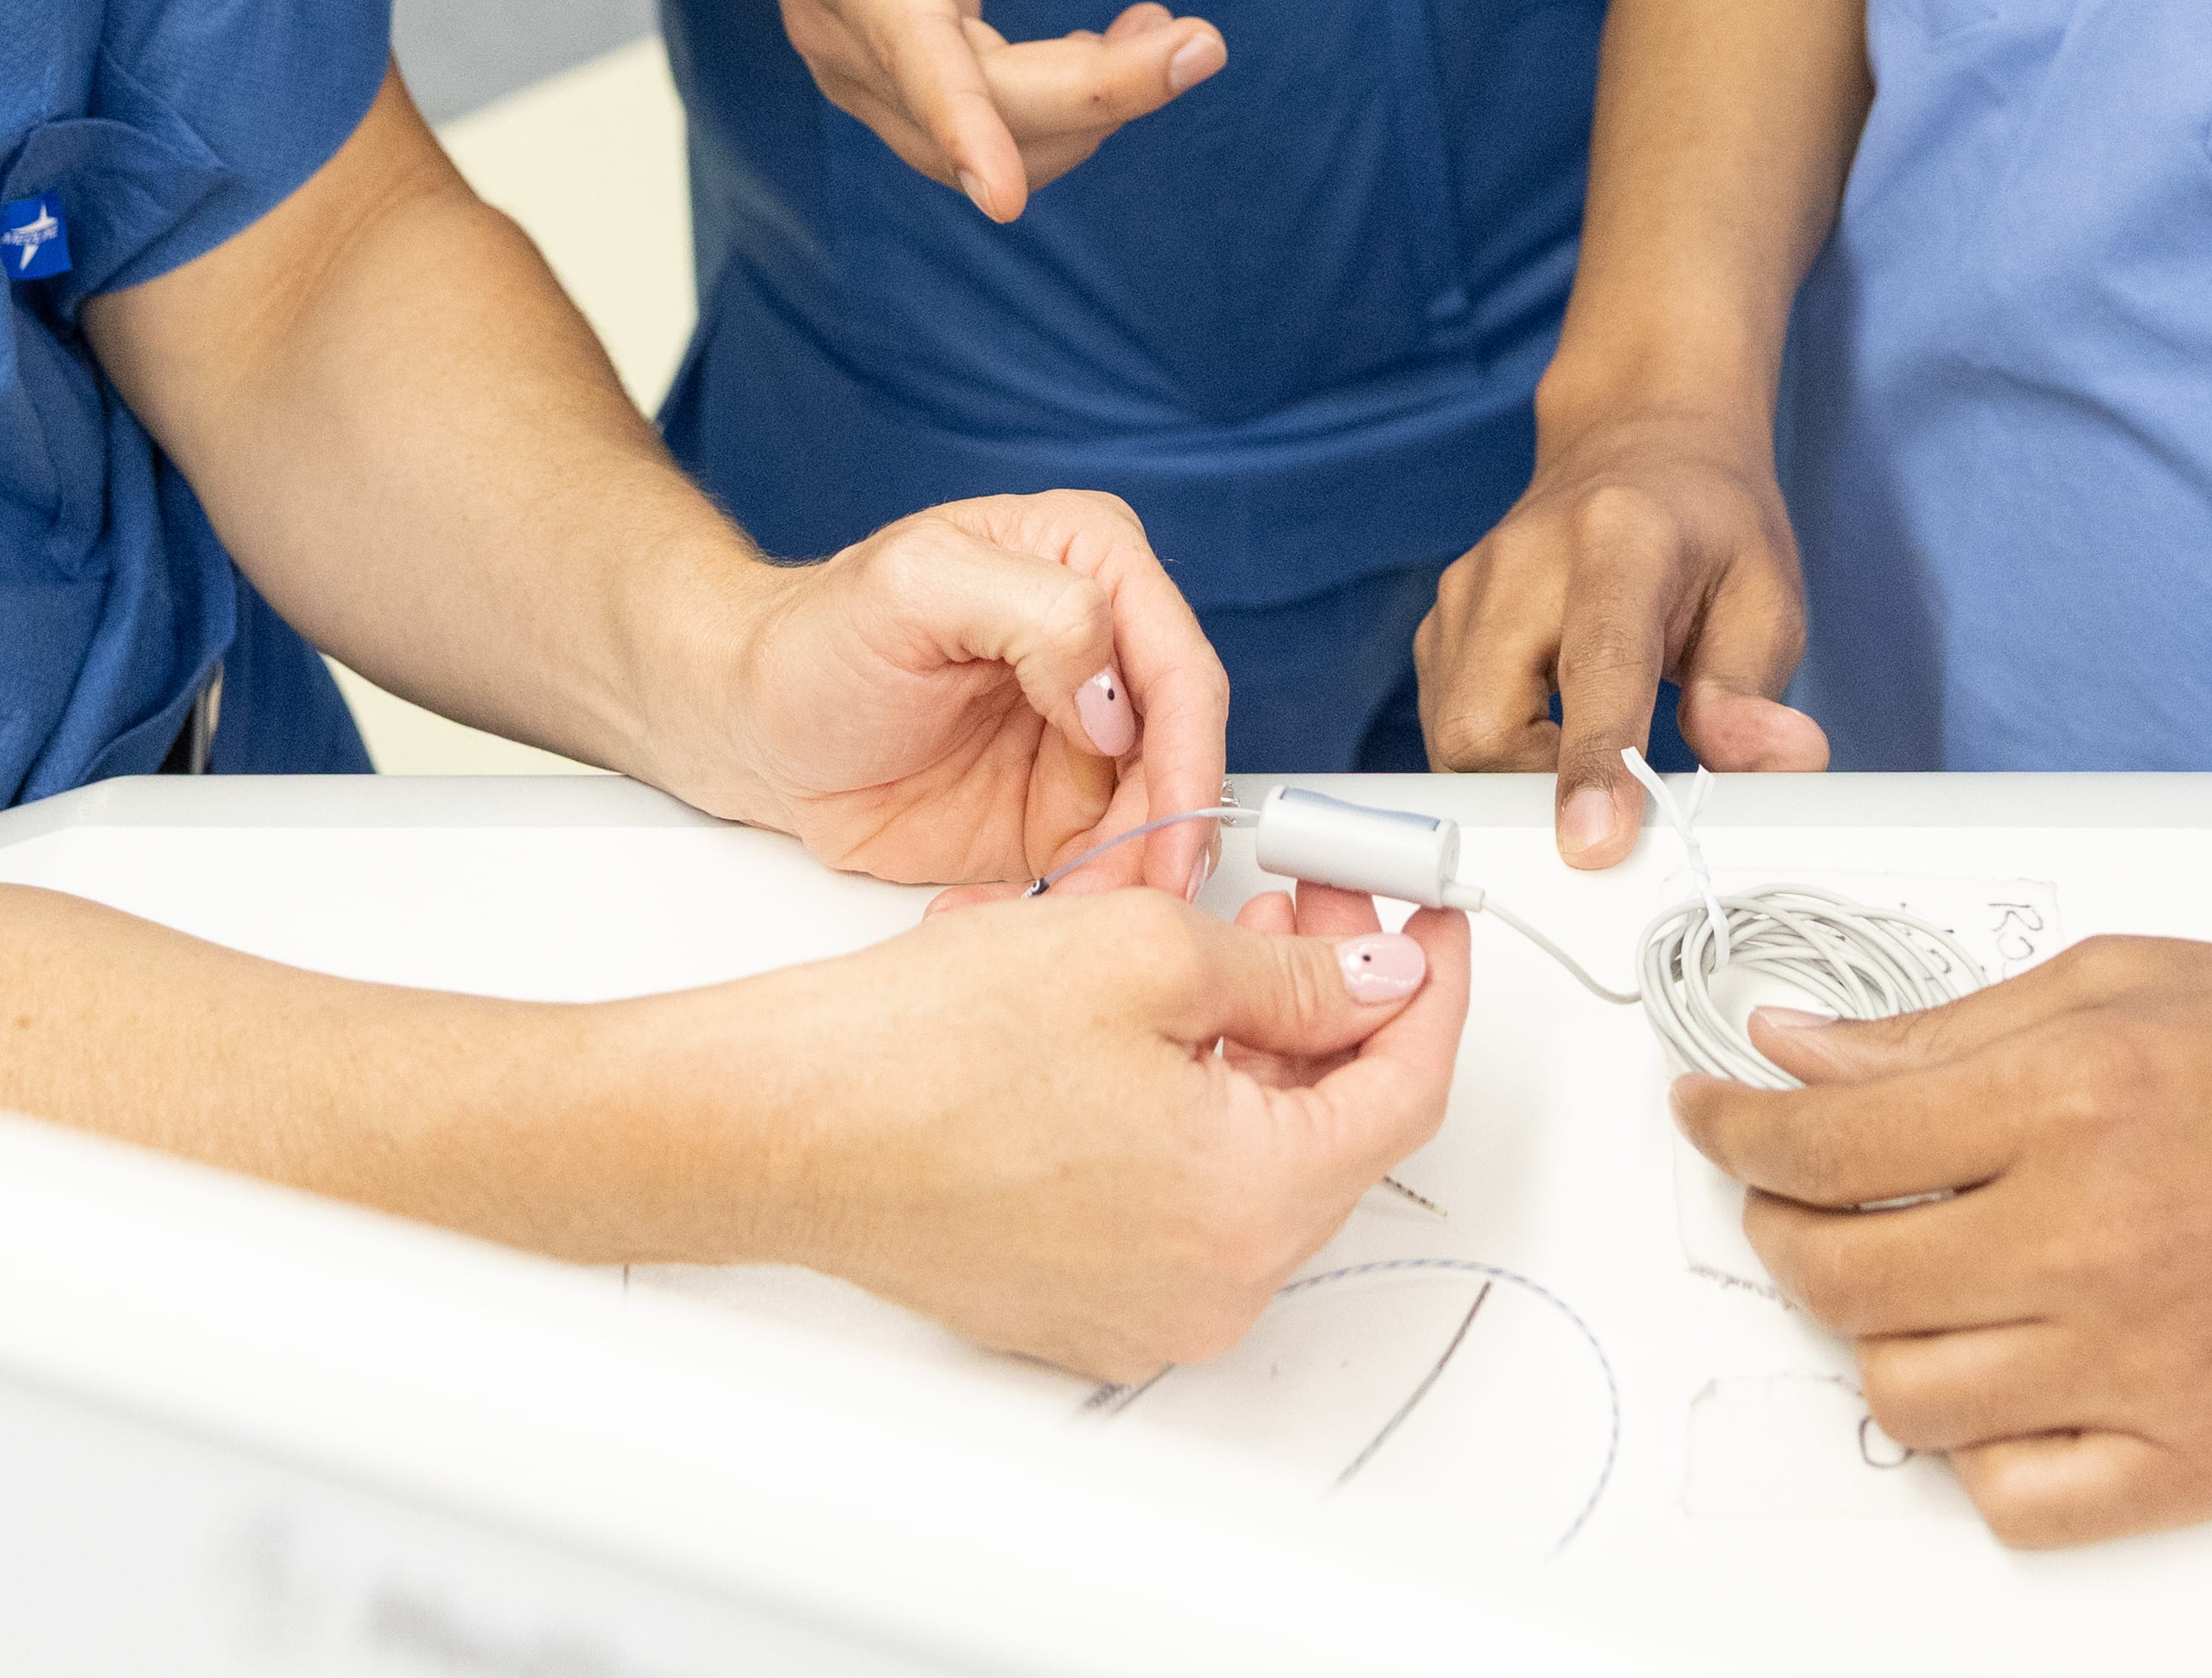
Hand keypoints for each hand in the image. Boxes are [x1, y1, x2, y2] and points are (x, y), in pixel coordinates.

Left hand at [681, 492, 1231, 890]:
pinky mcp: (1061, 813)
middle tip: (1130, 898)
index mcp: (1092, 563)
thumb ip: (1036, 612)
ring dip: (1119, 882)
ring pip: (1152, 825)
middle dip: (1162, 835)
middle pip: (1181, 754)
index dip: (1186, 754)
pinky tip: (1002, 909)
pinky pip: (1103, 871)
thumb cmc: (816, 640)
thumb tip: (1111, 693)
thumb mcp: (915, 589)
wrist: (754, 728)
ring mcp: (1087, 737)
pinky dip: (1072, 906)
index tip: (1171, 831)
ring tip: (1056, 912)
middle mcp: (1105, 649)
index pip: (1179, 663)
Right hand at [688, 881, 1464, 1380]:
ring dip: (1254, 1045)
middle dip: (1333, 1003)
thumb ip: (1291, 972)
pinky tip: (1143, 1021)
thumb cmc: (922, 1054)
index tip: (1429, 922)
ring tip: (1217, 940)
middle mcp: (1210, 1286)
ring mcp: (1144, 1308)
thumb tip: (1372, 983)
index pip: (1405, 1092)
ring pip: (1250, 1161)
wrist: (781, 1128)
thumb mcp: (1142, 950)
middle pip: (1329, 1130)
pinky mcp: (1082, 1303)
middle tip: (1316, 905)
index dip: (1430, 987)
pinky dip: (1185, 1106)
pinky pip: (1177, 1200)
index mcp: (1247, 1204)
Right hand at [718, 0, 1215, 218]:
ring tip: (1165, 31)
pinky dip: (1068, 110)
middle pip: (981, 107)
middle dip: (1101, 94)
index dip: (957, 119)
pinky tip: (1115, 45)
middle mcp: (840, 27)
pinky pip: (991, 133)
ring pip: (992, 144)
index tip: (1000, 196)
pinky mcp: (895, 87)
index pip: (905, 44)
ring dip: (1094, 109)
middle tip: (1204, 42)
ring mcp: (861, 71)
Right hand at [1416, 394, 1832, 862]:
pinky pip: (1444, 724)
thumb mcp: (1765, 595)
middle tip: (1610, 821)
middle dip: (1533, 796)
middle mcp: (1523, 558)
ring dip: (1513, 786)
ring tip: (1589, 782)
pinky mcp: (1442, 622)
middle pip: (1484, 717)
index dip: (1595, 762)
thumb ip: (1755, 688)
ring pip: (1451, 733)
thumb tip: (1774, 764)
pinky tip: (1551, 750)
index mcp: (1620, 538)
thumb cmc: (1709, 528)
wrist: (1637, 442)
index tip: (1595, 845)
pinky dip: (1492, 762)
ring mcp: (1468, 588)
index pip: (1598, 664)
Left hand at [1684, 941, 2211, 1543]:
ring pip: (1909, 1399)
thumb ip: (1948, 1030)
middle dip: (1781, 1237)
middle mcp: (2097, 1234)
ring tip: (1913, 1290)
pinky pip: (2022, 1502)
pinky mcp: (2209, 1462)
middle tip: (1793, 1206)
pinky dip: (1985, 1456)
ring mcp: (2150, 1364)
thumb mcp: (2129, 982)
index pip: (1824, 1141)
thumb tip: (1802, 1054)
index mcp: (2071, 1095)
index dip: (1734, 1133)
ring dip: (1878, 1345)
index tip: (1713, 1122)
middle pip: (1841, 1279)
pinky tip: (2005, 1386)